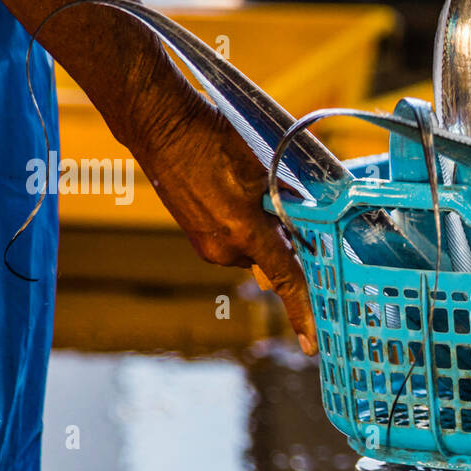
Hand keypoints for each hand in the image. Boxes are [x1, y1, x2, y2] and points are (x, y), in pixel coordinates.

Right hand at [138, 97, 317, 354]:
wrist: (158, 125)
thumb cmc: (209, 138)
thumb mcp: (259, 169)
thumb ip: (283, 204)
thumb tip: (302, 221)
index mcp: (244, 233)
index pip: (287, 282)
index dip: (303, 314)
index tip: (312, 345)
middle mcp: (224, 249)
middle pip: (272, 258)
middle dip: (281, 239)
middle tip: (276, 200)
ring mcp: (206, 244)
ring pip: (252, 247)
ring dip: (259, 226)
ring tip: (242, 184)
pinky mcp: (196, 235)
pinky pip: (233, 239)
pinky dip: (241, 223)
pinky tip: (229, 188)